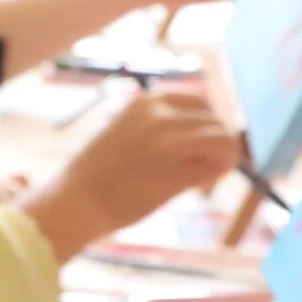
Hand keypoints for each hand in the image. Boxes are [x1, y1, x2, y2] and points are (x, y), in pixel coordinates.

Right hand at [21, 89, 242, 265]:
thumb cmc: (100, 174)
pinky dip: (215, 174)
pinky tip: (198, 186)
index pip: (199, 101)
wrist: (78, 200)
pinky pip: (217, 163)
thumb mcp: (129, 133)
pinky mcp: (175, 170)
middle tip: (204, 168)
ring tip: (201, 178)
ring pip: (223, 137)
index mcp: (146, 102)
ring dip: (221, 158)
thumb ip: (161, 129)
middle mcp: (160, 114)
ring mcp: (168, 141)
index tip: (199, 147)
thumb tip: (205, 136)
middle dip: (217, 143)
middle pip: (214, 119)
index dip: (206, 125)